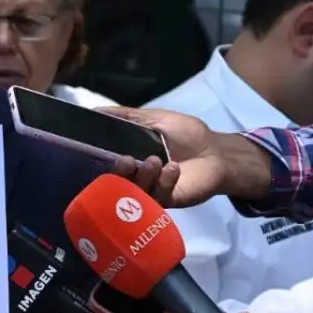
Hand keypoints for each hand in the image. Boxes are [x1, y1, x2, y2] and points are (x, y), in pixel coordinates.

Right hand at [103, 106, 271, 206]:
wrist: (217, 152)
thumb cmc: (186, 135)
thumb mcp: (155, 118)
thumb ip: (127, 116)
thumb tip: (94, 110)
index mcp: (129, 158)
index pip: (107, 162)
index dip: (101, 157)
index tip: (99, 149)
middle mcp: (134, 177)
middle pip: (117, 181)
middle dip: (120, 171)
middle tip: (127, 160)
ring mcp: (150, 191)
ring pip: (137, 191)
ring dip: (144, 176)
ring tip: (155, 161)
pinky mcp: (168, 201)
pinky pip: (159, 197)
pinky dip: (164, 182)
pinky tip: (173, 169)